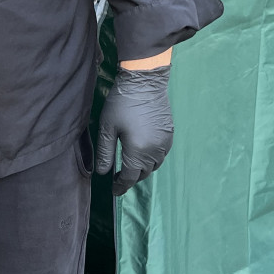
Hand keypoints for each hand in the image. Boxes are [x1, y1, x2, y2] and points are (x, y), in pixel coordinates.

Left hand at [95, 66, 172, 195]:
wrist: (145, 82)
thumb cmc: (122, 104)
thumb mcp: (107, 128)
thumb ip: (106, 153)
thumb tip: (103, 173)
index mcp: (138, 151)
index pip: (129, 177)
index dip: (120, 186)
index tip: (113, 191)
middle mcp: (154, 151)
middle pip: (143, 173)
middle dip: (131, 178)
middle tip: (118, 177)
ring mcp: (165, 143)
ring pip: (154, 165)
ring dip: (142, 169)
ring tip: (130, 165)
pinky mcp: (169, 135)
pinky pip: (161, 155)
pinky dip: (151, 159)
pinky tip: (142, 152)